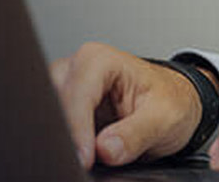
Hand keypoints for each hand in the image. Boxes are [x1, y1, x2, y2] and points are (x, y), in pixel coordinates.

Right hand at [49, 41, 201, 167]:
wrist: (172, 106)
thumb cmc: (170, 100)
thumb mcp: (166, 117)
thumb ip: (137, 132)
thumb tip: (105, 149)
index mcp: (99, 61)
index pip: (75, 97)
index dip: (77, 131)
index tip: (86, 158)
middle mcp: (75, 71)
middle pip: (51, 106)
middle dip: (64, 135)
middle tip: (84, 158)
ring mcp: (63, 92)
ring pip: (45, 120)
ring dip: (62, 140)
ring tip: (87, 156)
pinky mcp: (60, 113)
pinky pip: (51, 131)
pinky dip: (63, 144)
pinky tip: (83, 153)